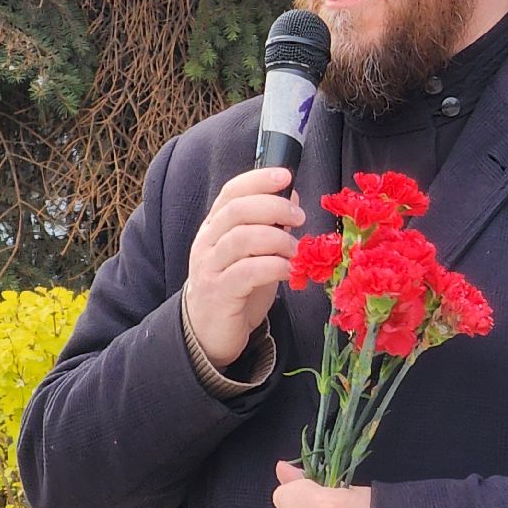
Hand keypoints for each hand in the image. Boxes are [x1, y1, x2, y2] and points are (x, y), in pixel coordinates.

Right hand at [185, 168, 304, 366]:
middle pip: (236, 211)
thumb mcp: (253, 253)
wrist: (208, 332)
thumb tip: (292, 199)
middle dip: (273, 207)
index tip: (286, 175)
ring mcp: (209, 267)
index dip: (258, 179)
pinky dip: (273, 266)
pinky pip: (246, 272)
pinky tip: (289, 270)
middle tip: (300, 217)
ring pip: (241, 238)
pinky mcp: (219, 293)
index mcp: (214, 227)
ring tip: (296, 250)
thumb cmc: (235, 288)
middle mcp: (207, 242)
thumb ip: (268, 227)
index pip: (231, 192)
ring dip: (276, 239)